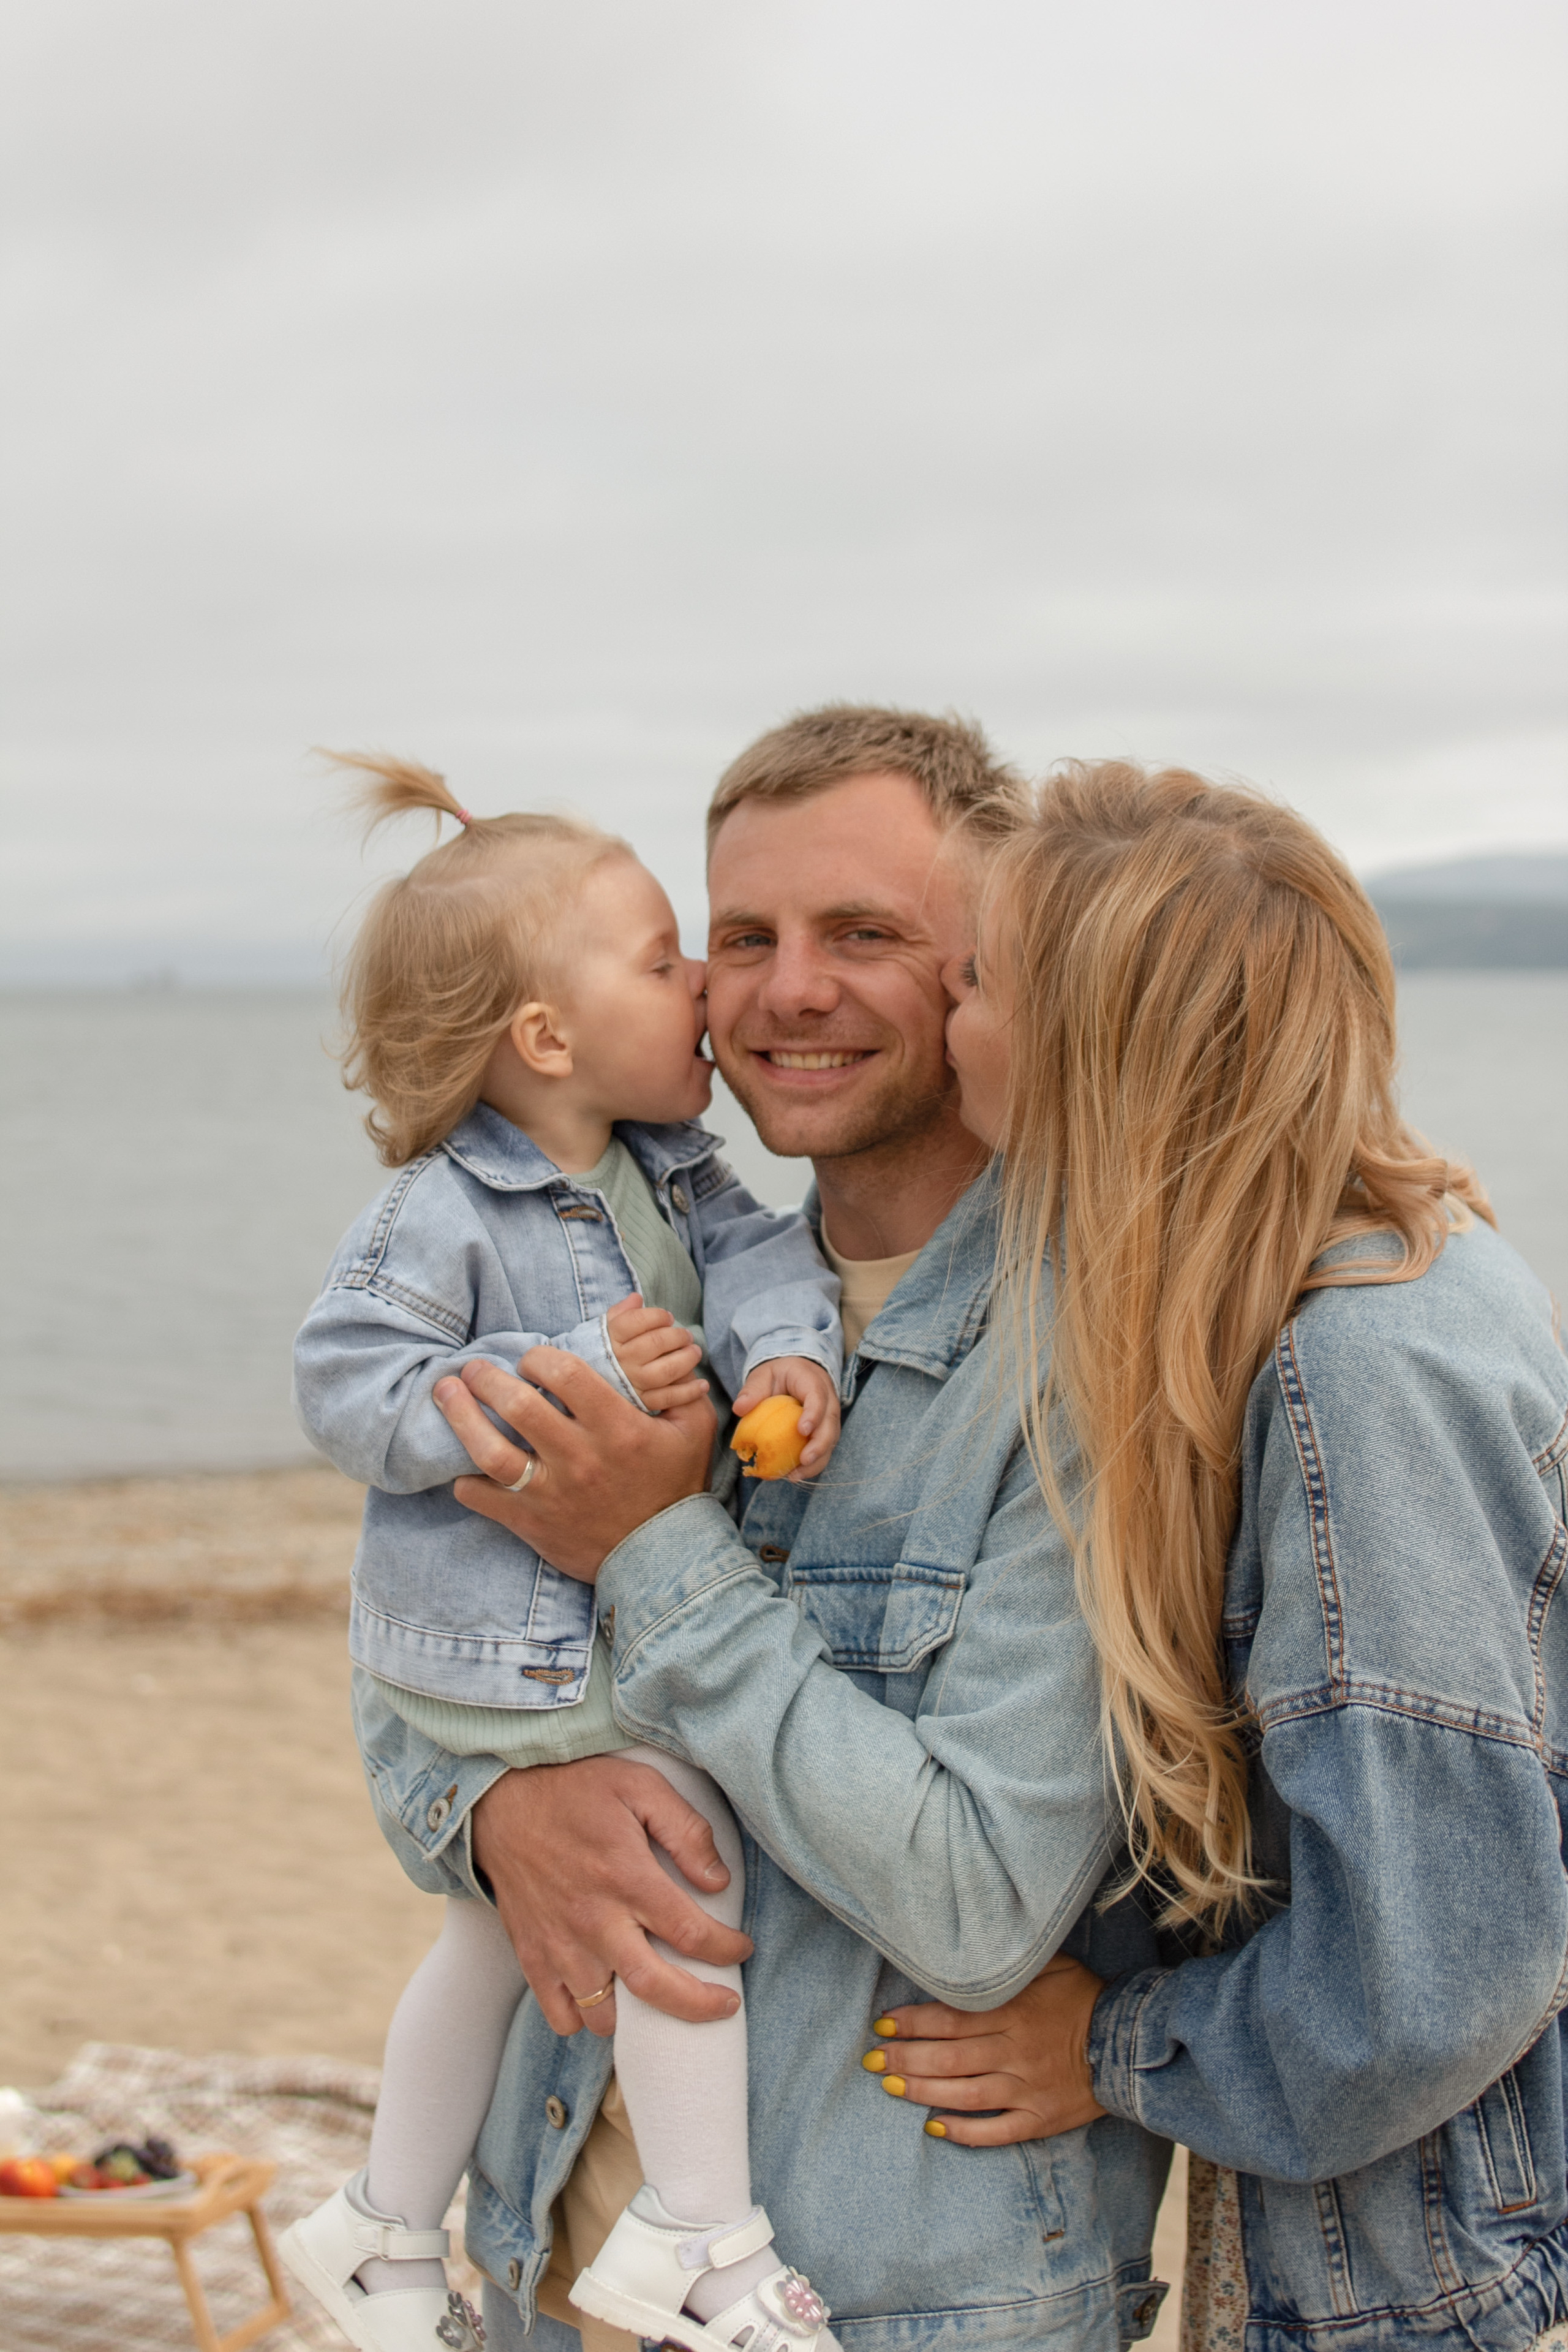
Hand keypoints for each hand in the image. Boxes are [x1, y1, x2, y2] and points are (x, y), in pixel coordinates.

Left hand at [433, 1349, 716, 1578]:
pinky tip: (459, 1462)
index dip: (540, 1357)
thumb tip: (676, 1352)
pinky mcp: (531, 1522)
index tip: (532, 1359)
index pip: (566, 1375)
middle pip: (519, 1406)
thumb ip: (684, 1390)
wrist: (659, 1558)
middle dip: (488, 1378)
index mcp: (617, 1429)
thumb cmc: (673, 1488)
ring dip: (461, 1418)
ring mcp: (552, 1493)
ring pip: (491, 1451)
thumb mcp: (693, 1433)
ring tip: (446, 1393)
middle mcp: (580, 1458)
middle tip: (475, 1368)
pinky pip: (483, 1498)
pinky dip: (464, 1479)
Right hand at [473, 1756, 752, 2035]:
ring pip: (605, 2013)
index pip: (691, 1933)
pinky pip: (561, 2016)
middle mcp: (594, 1921)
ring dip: (639, 2015)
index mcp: (626, 1878)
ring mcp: (559, 1945)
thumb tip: (718, 1880)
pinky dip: (585, 2021)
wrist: (502, 1798)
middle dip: (699, 2006)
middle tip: (726, 2004)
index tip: (741, 1947)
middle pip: (655, 1988)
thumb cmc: (576, 1788)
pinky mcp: (531, 1956)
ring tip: (659, 1995)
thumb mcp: (640, 1786)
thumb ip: (685, 1830)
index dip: (726, 1949)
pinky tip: (605, 1998)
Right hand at [606, 1293, 708, 1412]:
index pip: (635, 1321)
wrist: (591, 1387)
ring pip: (665, 1371)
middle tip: (687, 1335)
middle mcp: (621, 1362)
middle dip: (677, 1336)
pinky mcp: (643, 1403)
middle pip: (655, 1343)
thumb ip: (621, 1312)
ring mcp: (633, 1383)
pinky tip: (703, 1385)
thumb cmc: (608, 1351)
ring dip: (686, 1360)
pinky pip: (668, 1398)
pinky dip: (689, 1392)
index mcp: (611, 1340)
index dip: (657, 1316)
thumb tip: (637, 1298)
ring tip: (695, 1352)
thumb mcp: (607, 1329)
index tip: (668, 1318)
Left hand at [730, 1356, 841, 1477]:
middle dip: (820, 1444)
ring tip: (796, 1475)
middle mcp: (828, 1400)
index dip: (813, 1414)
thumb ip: (753, 1389)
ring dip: (817, 1461)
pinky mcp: (826, 1432)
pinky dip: (812, 1465)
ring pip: (831, 1440)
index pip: (817, 1397)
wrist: (797, 1374)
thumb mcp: (764, 1375)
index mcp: (812, 1382)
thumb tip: (739, 1409)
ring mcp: (829, 1418)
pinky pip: (824, 1450)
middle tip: (804, 1460)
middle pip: (830, 1424)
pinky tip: (794, 1475)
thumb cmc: (779, 1375)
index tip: (802, 1430)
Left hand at [863, 1954, 1107, 2144]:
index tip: (883, 2025)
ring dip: (923, 2091)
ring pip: (964, 2093)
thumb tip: (973, 1942)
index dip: (912, 2022)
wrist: (1129, 2043)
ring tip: (891, 2088)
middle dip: (905, 2059)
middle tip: (873, 2062)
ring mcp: (1026, 2087)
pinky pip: (996, 2131)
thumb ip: (1010, 1961)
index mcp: (1013, 2011)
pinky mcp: (1039, 2118)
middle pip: (949, 2057)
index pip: (950, 2018)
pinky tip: (934, 2128)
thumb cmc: (1082, 1996)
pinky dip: (964, 2132)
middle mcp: (1014, 2051)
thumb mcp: (1051, 1964)